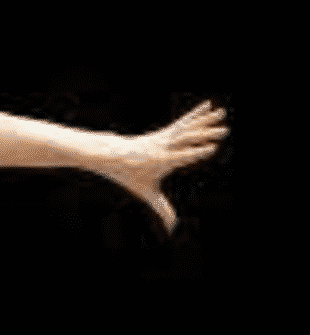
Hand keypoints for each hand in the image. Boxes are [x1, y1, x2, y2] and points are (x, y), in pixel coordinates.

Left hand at [97, 100, 228, 233]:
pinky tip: (209, 106)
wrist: (111, 154)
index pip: (181, 156)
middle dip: (205, 135)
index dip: (195, 153)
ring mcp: (165, 136)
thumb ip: (161, 208)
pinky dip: (196, 114)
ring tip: (222, 114)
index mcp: (161, 161)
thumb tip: (172, 229)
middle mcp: (164, 146)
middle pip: (187, 139)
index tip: (211, 148)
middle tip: (224, 131)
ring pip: (188, 127)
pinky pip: (184, 121)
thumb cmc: (129, 175)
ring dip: (206, 120)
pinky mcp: (166, 131)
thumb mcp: (145, 192)